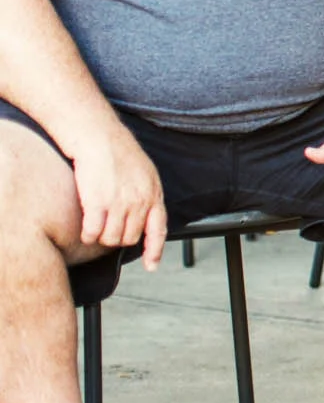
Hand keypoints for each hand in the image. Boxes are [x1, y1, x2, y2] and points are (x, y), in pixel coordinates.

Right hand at [71, 130, 166, 269]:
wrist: (99, 136)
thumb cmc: (119, 152)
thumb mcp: (145, 173)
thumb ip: (147, 194)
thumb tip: (146, 215)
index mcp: (154, 194)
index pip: (158, 230)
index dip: (154, 251)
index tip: (151, 266)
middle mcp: (140, 202)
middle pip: (130, 238)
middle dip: (119, 239)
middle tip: (107, 230)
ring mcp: (119, 203)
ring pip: (111, 238)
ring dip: (102, 238)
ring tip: (95, 228)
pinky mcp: (97, 203)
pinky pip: (93, 233)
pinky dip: (88, 236)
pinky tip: (84, 230)